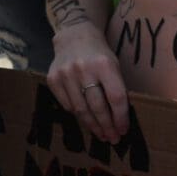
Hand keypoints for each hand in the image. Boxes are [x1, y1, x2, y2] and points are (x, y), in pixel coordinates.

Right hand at [48, 24, 129, 141]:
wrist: (75, 37)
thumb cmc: (100, 54)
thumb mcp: (115, 65)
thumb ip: (117, 87)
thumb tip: (120, 117)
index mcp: (105, 65)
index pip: (116, 97)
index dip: (120, 117)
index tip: (124, 130)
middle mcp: (83, 70)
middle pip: (97, 106)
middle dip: (106, 126)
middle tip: (113, 138)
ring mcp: (65, 75)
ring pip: (80, 109)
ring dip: (92, 125)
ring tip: (101, 135)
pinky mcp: (52, 79)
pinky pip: (66, 104)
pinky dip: (77, 114)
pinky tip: (85, 120)